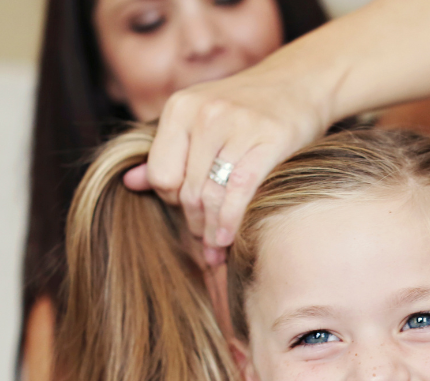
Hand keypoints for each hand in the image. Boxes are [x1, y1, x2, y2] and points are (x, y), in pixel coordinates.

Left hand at [124, 65, 330, 263]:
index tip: (189, 208)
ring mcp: (236, 124)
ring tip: (215, 249)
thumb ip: (166, 151)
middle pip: (186, 189)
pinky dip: (230, 221)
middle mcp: (204, 113)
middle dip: (194, 223)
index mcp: (180, 107)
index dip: (172, 198)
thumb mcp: (200, 120)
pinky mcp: (268, 139)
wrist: (300, 81)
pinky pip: (239, 191)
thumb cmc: (247, 108)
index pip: (161, 174)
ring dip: (211, 230)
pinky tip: (228, 239)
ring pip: (211, 194)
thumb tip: (129, 182)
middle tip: (203, 244)